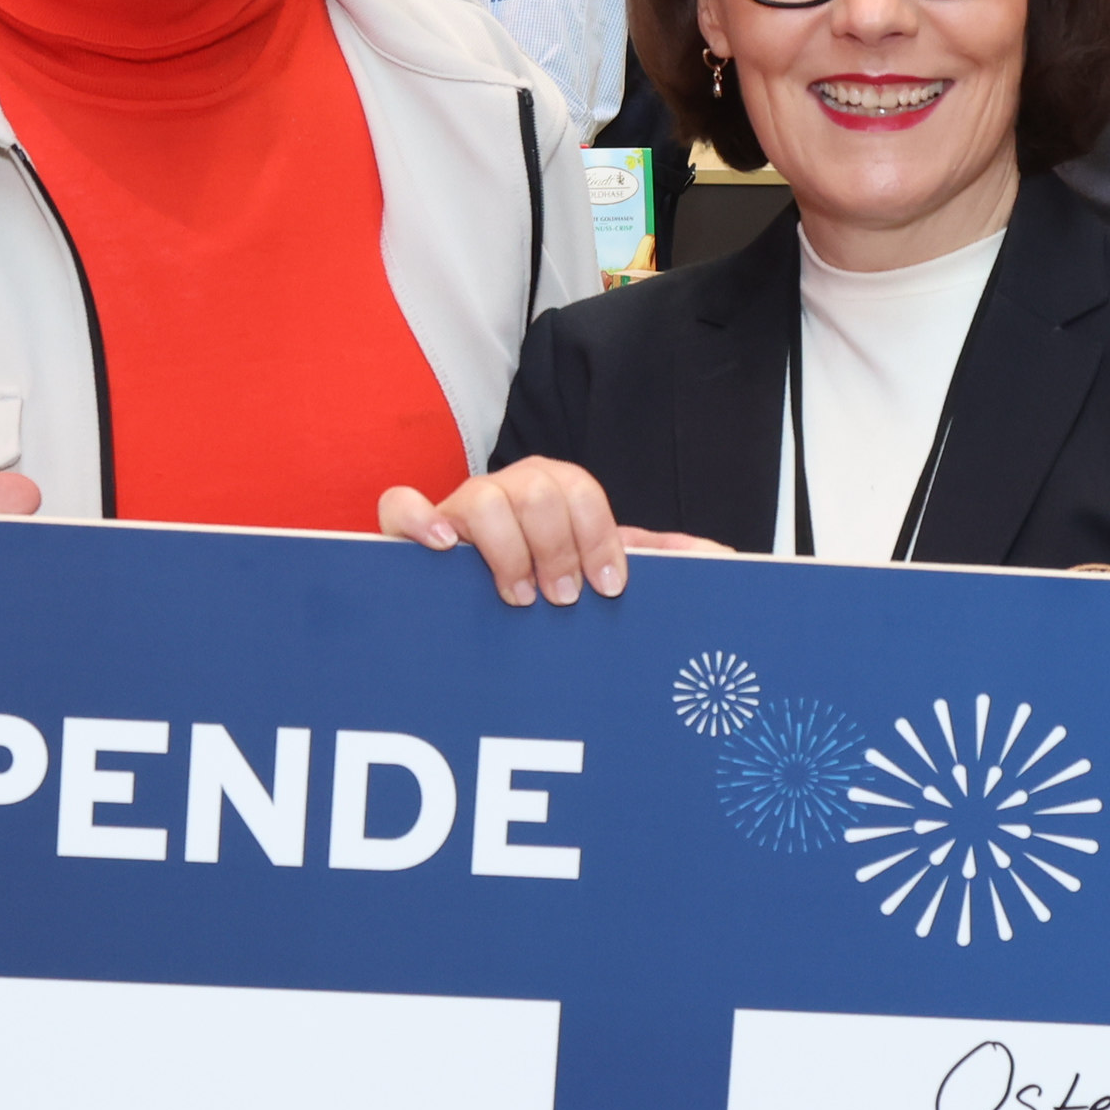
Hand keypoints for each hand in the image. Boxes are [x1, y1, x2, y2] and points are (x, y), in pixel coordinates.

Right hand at [379, 457, 649, 605]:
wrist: (487, 622)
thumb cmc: (550, 596)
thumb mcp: (600, 576)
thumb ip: (655, 561)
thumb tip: (709, 553)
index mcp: (553, 495)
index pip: (580, 489)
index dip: (598, 534)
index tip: (609, 585)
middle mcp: (506, 495)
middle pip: (535, 487)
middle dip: (556, 547)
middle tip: (562, 598)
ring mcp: (456, 512)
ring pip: (481, 497)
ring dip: (506, 550)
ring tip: (517, 595)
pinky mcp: (408, 534)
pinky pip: (399, 506)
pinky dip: (419, 520)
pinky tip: (443, 549)